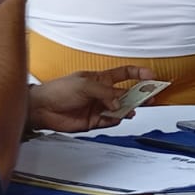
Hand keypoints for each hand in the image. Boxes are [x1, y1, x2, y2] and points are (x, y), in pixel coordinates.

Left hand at [27, 64, 156, 132]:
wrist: (43, 109)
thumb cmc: (58, 90)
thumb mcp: (85, 84)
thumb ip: (105, 92)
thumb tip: (119, 101)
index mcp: (101, 79)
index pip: (125, 74)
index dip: (139, 73)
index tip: (151, 76)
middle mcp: (103, 93)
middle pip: (128, 93)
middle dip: (140, 95)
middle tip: (151, 97)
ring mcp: (100, 107)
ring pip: (121, 109)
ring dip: (127, 109)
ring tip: (130, 109)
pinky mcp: (95, 121)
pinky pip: (111, 121)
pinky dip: (115, 120)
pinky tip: (114, 117)